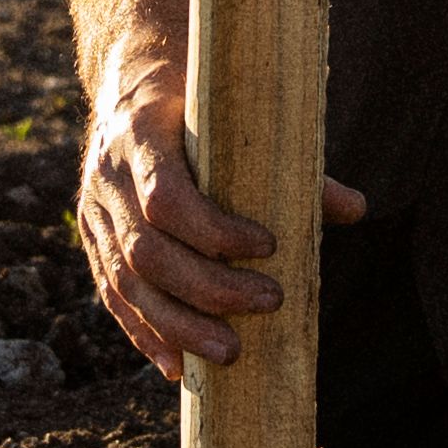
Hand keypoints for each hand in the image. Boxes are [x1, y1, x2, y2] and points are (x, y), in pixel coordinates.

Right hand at [75, 48, 364, 376]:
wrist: (131, 80)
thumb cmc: (199, 101)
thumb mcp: (239, 113)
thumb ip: (293, 162)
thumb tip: (355, 209)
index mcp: (139, 131)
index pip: (166, 196)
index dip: (214, 230)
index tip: (269, 247)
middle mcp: (106, 173)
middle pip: (146, 250)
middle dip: (206, 288)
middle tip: (270, 303)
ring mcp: (92, 210)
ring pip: (125, 282)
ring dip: (178, 325)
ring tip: (229, 353)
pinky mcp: (92, 238)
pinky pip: (112, 295)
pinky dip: (145, 334)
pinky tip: (177, 367)